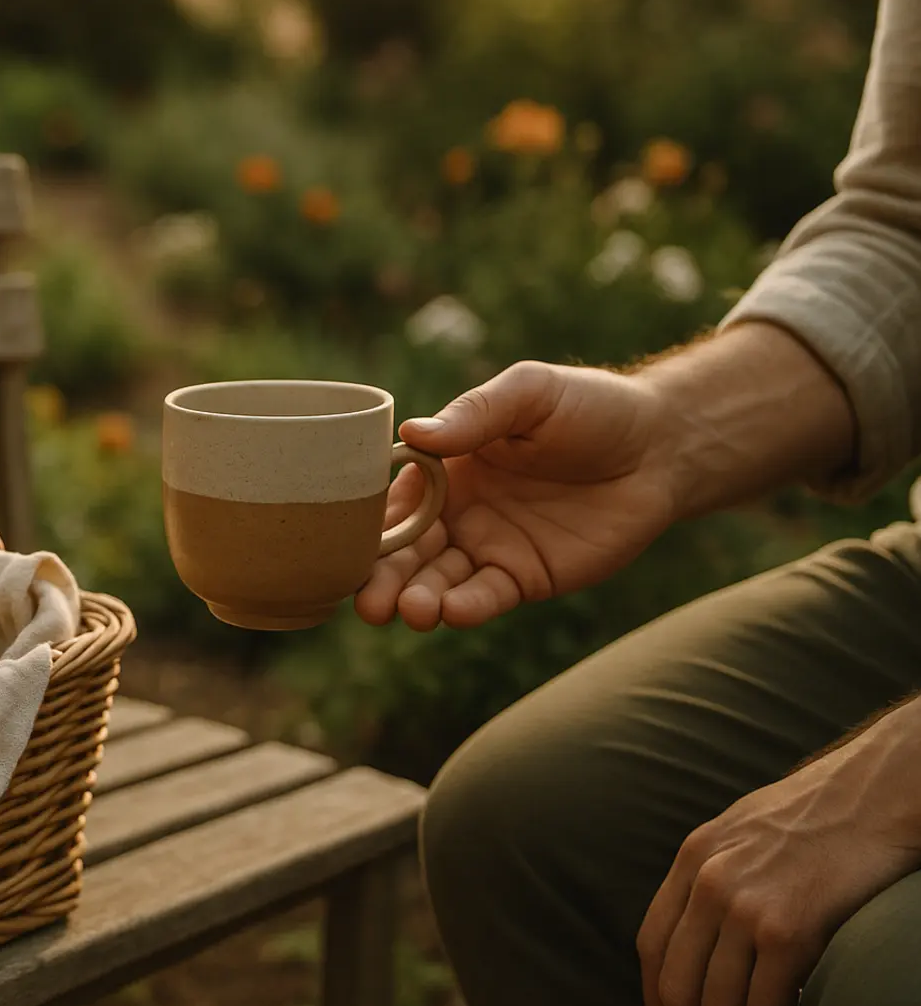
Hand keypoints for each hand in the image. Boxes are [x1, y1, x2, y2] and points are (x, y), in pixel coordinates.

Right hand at [356, 360, 682, 629]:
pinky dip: (466, 607)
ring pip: (438, 581)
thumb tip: (410, 433)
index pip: (392, 498)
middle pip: (405, 551)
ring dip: (417, 598)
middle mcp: (455, 511)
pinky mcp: (524, 576)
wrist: (661, 446)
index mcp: (444, 467)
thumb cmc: (590, 406)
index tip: (344, 543)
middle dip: (382, 578)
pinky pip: (485, 596)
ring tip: (409, 611)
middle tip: (368, 602)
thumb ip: (473, 415)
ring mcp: (487, 547)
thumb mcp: (528, 393)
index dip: (366, 523)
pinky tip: (451, 611)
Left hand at [636, 703, 920, 1005]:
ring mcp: (743, 906)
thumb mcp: (743, 829)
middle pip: (676, 985)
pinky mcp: (788, 929)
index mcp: (692, 858)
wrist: (877, 793)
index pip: (651, 945)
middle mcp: (707, 882)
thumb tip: (704, 931)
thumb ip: (716, 872)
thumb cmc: (822, 813)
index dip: (656, 1000)